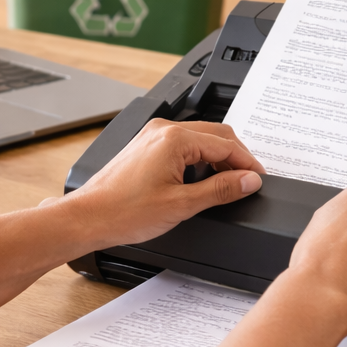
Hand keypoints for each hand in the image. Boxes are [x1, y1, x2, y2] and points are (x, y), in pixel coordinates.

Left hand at [52, 120, 265, 249]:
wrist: (89, 217)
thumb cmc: (123, 212)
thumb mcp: (182, 204)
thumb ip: (220, 189)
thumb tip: (248, 181)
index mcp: (174, 138)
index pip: (225, 144)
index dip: (247, 163)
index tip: (258, 179)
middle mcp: (162, 130)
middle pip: (215, 135)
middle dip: (235, 157)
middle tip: (247, 181)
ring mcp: (152, 136)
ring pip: (199, 139)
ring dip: (216, 158)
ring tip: (226, 184)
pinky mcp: (145, 146)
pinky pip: (182, 144)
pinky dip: (198, 159)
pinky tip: (201, 180)